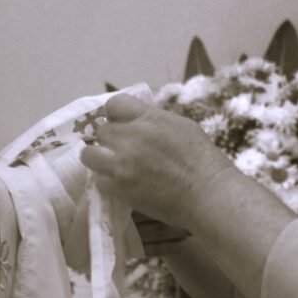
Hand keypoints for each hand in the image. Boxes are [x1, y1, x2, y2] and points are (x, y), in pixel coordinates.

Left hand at [81, 94, 234, 231]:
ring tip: (111, 166)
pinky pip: (99, 180)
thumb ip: (153, 120)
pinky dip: (107, 182)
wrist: (207, 193)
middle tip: (121, 150)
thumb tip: (135, 120)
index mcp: (148, 118)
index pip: (114, 104)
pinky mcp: (120, 187)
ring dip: (98, 159)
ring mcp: (123, 163)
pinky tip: (121, 184)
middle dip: (109, 139)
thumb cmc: (201, 159)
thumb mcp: (180, 126)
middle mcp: (131, 137)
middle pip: (102, 131)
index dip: (115, 115)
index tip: (121, 125)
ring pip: (89, 155)